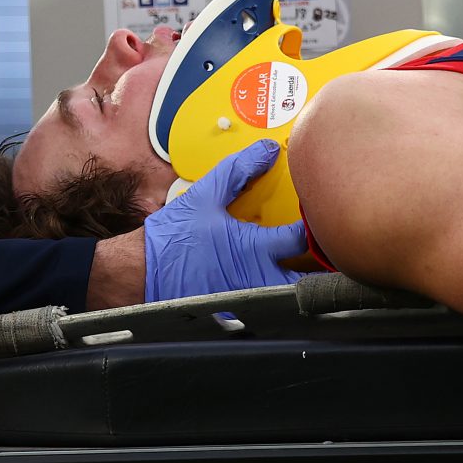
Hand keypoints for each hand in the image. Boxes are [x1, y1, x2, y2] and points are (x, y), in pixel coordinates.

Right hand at [142, 141, 306, 300]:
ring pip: (289, 298)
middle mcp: (256, 278)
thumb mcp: (205, 196)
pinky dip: (273, 298)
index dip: (314, 226)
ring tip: (301, 270)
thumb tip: (267, 151)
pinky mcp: (235, 312)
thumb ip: (239, 171)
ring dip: (298, 284)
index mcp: (254, 249)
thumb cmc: (171, 239)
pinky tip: (270, 285)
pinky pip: (265, 309)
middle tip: (323, 254)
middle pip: (307, 281)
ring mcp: (248, 299)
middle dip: (318, 270)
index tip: (315, 217)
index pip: (302, 239)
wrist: (139, 273)